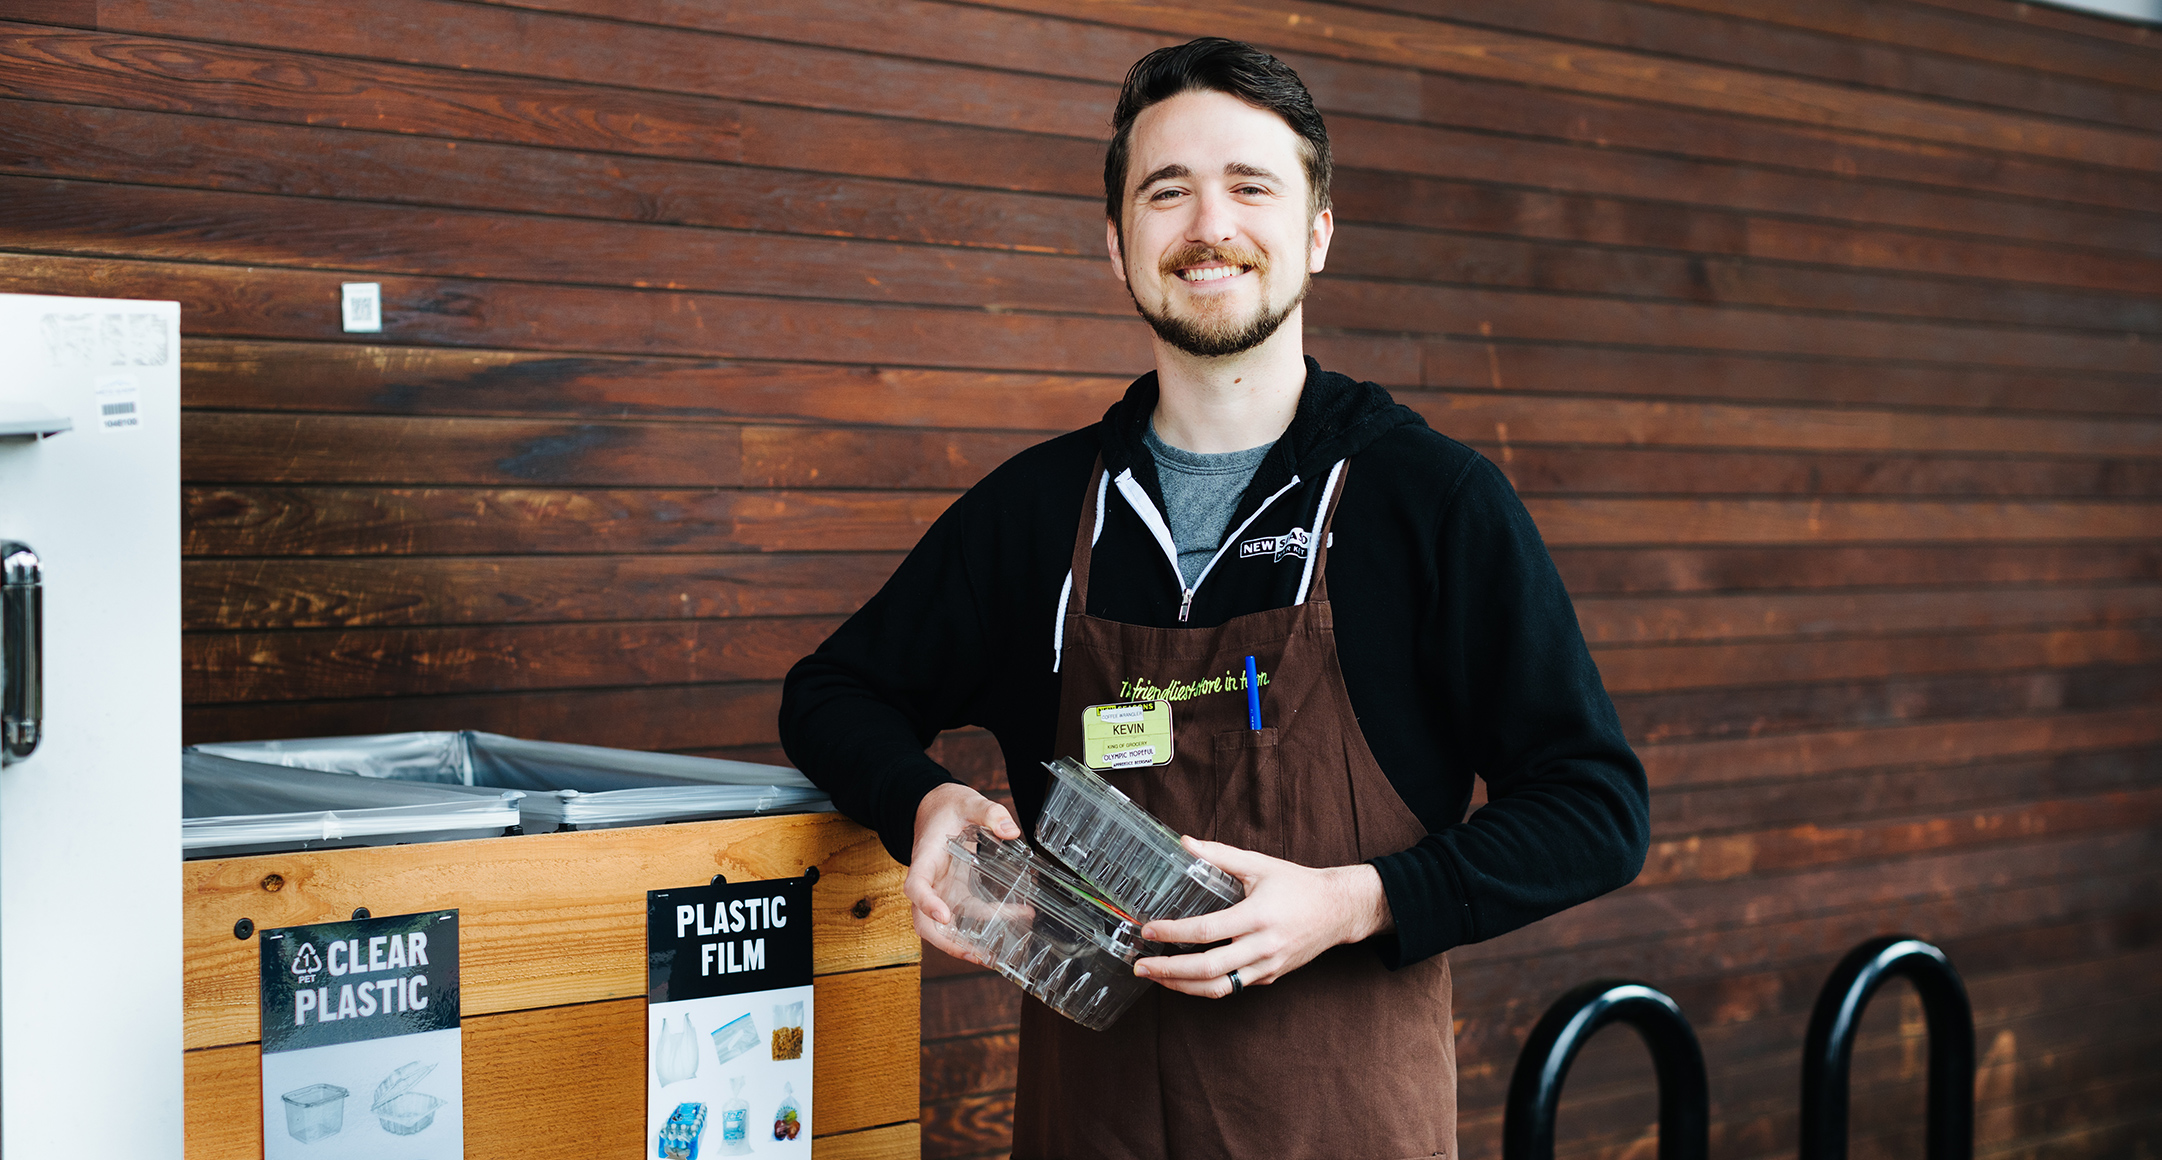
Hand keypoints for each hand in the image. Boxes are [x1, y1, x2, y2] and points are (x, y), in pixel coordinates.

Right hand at [902, 782, 1021, 964]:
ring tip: (997, 954)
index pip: (915, 886)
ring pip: (948, 926)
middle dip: (947, 942)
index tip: (944, 916)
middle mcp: (929, 881)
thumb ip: (989, 812)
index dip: (927, 904)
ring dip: (970, 942)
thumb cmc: (946, 806)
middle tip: (976, 954)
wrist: (937, 808)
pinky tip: (1018, 916)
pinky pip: (970, 914)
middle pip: (924, 920)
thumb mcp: (969, 801)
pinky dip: (990, 922)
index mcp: (924, 858)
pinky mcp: (956, 892)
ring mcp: (941, 890)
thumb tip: (1011, 831)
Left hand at [1130, 837, 1392, 998]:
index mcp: (1257, 916)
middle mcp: (1262, 947)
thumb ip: (1219, 855)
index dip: (1173, 933)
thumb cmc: (1298, 885)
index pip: (1207, 931)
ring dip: (1182, 986)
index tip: (1148, 931)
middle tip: (1140, 965)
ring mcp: (1267, 967)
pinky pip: (1233, 987)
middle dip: (1169, 970)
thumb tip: (1184, 843)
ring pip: (1219, 988)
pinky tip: (1184, 976)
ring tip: (1156, 976)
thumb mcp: (1259, 864)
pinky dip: (1205, 985)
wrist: (1338, 911)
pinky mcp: (1269, 977)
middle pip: (1208, 969)